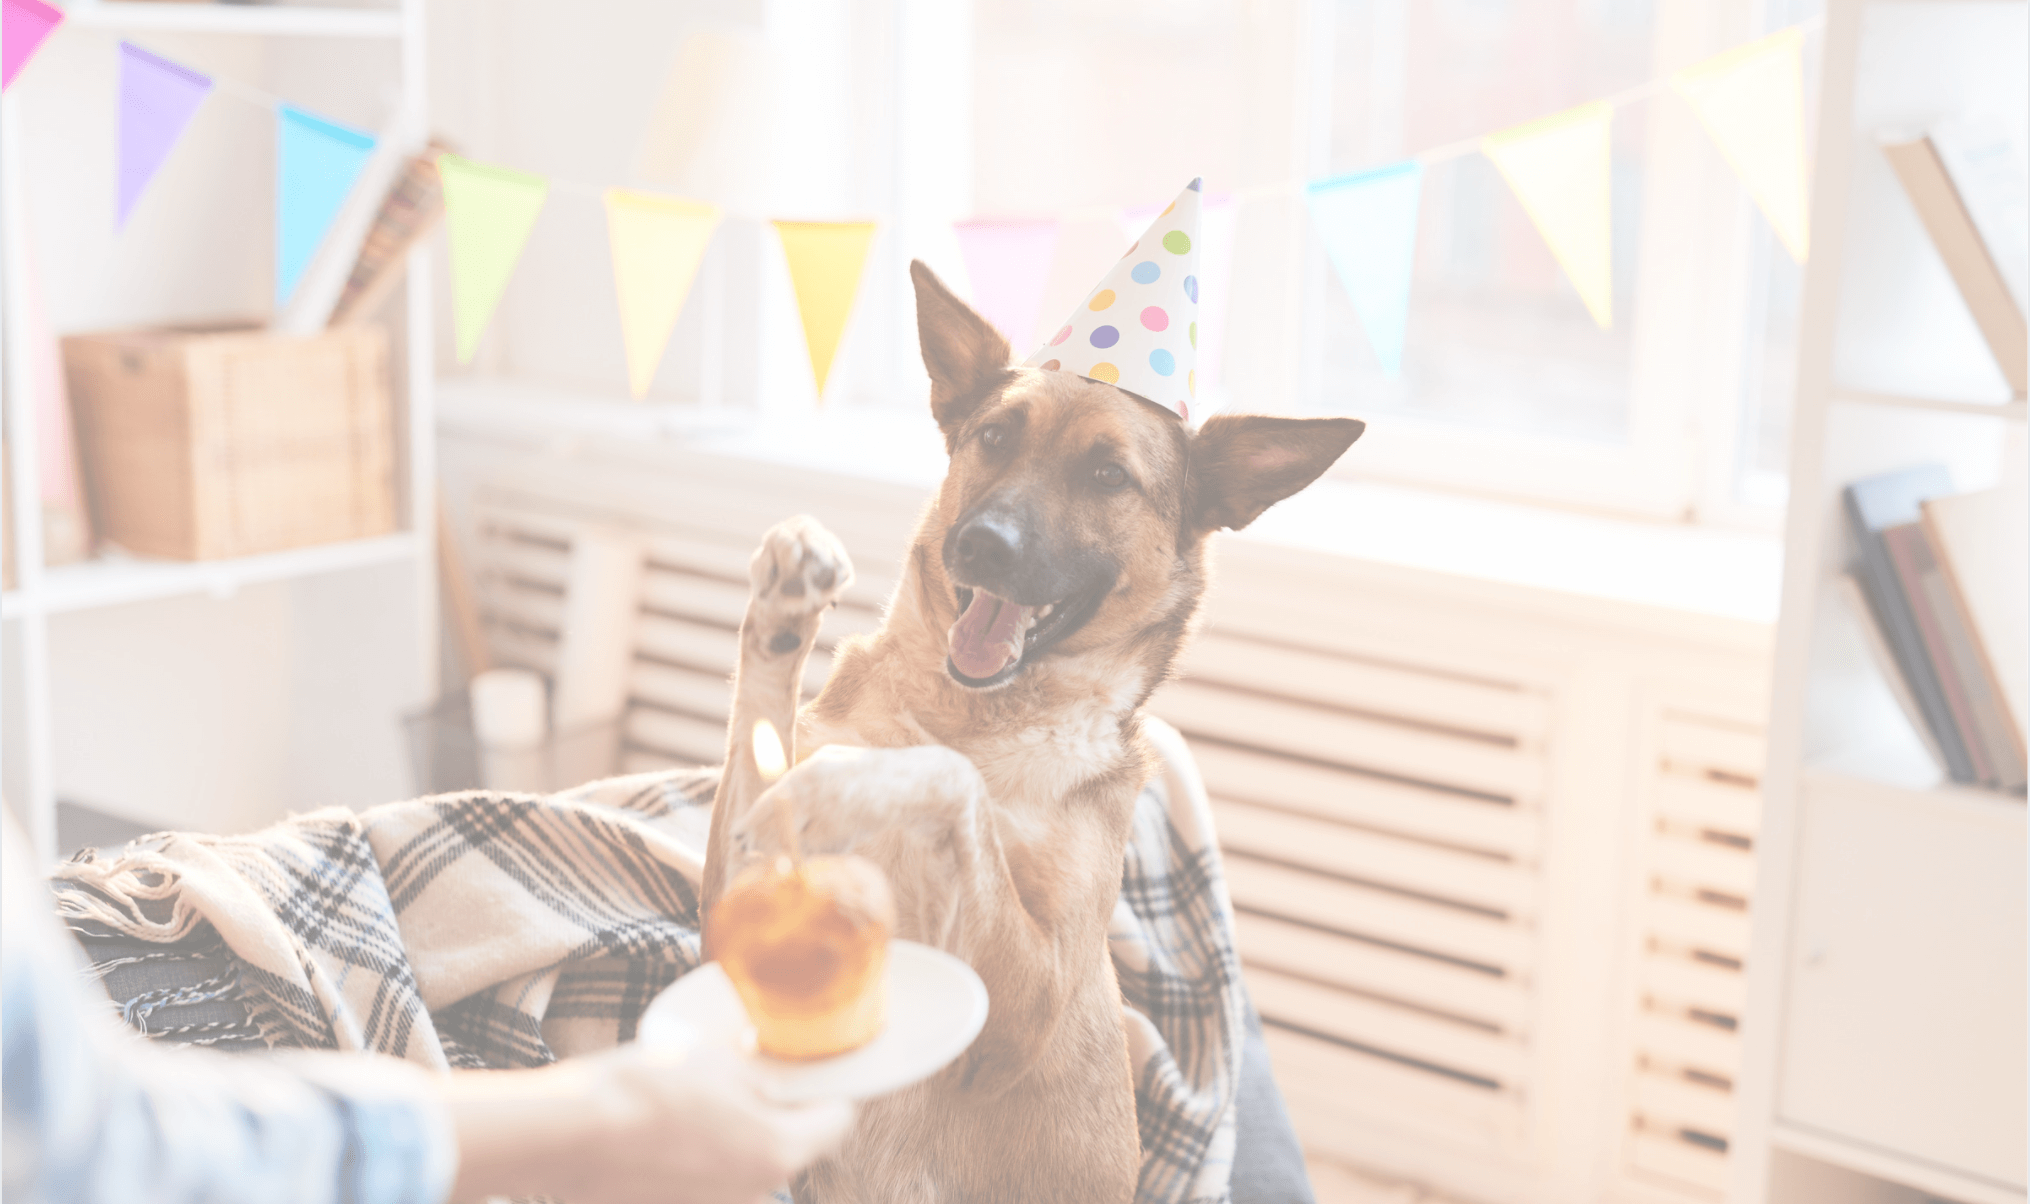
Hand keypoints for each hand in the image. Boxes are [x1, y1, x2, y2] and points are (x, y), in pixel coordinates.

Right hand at [438, 1037, 852, 1203]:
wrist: (570, 1133)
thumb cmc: (647, 1088)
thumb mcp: (718, 1061)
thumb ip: (758, 1073)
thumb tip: (768, 1073)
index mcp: (781, 1151)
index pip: (838, 1120)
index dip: (830, 1087)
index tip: (817, 1067)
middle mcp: (759, 1190)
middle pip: (792, 1142)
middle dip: (780, 1108)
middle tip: (758, 1071)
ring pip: (750, 1160)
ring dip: (739, 1130)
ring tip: (706, 1094)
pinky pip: (711, 1175)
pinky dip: (705, 1150)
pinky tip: (677, 1122)